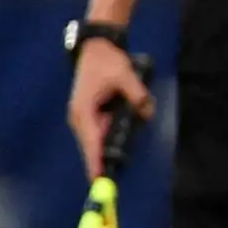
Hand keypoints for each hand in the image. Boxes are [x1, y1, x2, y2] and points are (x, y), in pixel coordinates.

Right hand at [67, 39, 153, 180]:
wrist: (97, 47)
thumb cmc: (107, 61)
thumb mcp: (125, 75)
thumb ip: (137, 94)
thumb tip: (147, 112)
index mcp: (84, 112)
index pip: (91, 143)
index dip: (95, 162)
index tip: (98, 180)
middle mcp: (80, 118)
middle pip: (92, 145)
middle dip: (104, 157)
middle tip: (117, 171)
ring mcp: (84, 116)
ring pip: (97, 137)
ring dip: (110, 142)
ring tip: (123, 150)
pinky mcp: (90, 112)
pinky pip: (100, 129)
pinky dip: (110, 132)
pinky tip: (123, 130)